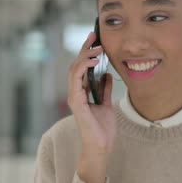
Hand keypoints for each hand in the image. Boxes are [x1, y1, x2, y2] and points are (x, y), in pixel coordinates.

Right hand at [67, 31, 116, 157]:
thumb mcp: (106, 104)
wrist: (101, 146)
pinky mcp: (76, 102)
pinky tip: (93, 61)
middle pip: (76, 65)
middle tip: (94, 35)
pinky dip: (83, 68)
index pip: (81, 67)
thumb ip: (104, 90)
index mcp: (81, 92)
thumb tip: (106, 75)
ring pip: (74, 70)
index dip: (87, 52)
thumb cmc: (102, 129)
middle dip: (85, 49)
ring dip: (85, 56)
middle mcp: (75, 93)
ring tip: (96, 48)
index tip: (96, 39)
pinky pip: (76, 80)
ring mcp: (74, 97)